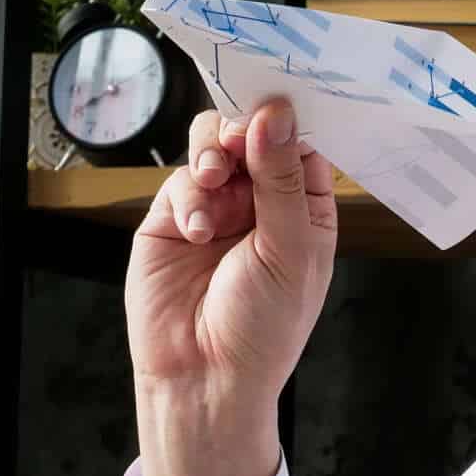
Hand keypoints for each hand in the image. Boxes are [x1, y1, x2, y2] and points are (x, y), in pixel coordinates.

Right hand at [126, 101, 336, 475]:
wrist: (204, 378)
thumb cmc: (263, 329)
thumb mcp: (291, 250)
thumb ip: (282, 180)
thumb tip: (276, 114)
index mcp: (305, 209)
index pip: (301, 144)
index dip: (292, 119)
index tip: (282, 97)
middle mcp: (261, 202)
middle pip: (253, 134)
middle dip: (246, 130)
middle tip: (239, 141)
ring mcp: (215, 207)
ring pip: (212, 145)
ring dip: (213, 152)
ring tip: (212, 180)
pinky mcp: (171, 217)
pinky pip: (178, 179)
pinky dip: (188, 194)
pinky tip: (196, 228)